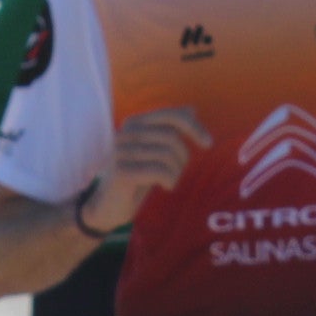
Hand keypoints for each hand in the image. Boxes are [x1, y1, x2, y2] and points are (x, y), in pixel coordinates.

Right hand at [79, 108, 210, 235]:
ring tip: (168, 180)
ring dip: (176, 172)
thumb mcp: (155, 152)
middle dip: (182, 157)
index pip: (172, 115)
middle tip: (176, 172)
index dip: (194, 127)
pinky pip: (159, 170)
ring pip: (167, 154)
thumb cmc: (136, 177)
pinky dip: (170, 180)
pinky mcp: (122, 171)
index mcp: (134, 123)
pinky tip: (165, 186)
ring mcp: (121, 151)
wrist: (107, 206)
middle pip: (172, 137)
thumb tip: (192, 109)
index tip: (208, 144)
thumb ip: (170, 130)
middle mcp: (125, 132)